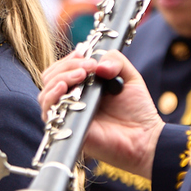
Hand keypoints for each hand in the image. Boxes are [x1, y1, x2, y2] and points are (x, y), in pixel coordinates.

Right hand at [37, 49, 161, 178]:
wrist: (144, 137)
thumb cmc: (137, 110)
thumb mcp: (129, 76)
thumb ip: (115, 60)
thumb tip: (96, 63)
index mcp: (82, 88)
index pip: (61, 69)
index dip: (69, 59)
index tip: (84, 54)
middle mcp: (71, 101)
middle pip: (50, 78)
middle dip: (66, 66)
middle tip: (88, 66)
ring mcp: (67, 115)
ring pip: (46, 93)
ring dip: (61, 77)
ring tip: (82, 74)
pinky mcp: (66, 129)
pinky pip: (48, 111)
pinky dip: (53, 96)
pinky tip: (65, 88)